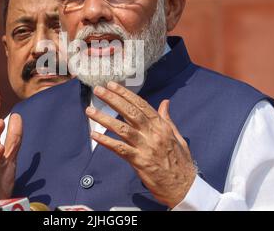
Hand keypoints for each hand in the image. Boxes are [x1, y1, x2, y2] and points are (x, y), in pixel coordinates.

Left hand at [85, 81, 196, 207]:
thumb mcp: (177, 137)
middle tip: (98, 90)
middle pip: (130, 113)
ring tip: (90, 111)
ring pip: (122, 129)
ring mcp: (146, 147)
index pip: (141, 105)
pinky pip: (120, 149)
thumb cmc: (180, 162)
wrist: (183, 187)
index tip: (112, 86)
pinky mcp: (139, 162)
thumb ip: (167, 119)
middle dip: (113, 100)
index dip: (126, 94)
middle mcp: (153, 134)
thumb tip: (165, 102)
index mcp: (162, 126)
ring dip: (104, 119)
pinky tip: (94, 135)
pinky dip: (106, 141)